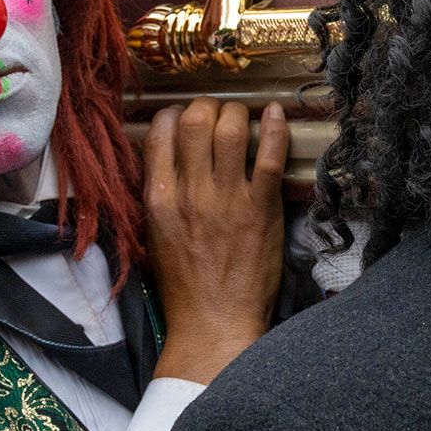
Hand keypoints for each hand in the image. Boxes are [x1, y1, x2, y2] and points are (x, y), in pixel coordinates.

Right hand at [145, 98, 289, 385]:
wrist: (213, 324)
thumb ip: (158, 197)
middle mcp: (189, 192)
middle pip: (195, 120)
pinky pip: (269, 157)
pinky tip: (275, 114)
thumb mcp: (155, 236)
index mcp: (158, 199)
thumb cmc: (184, 287)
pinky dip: (275, 128)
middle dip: (208, 106)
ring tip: (244, 118)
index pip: (160, 132)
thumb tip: (165, 161)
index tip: (186, 117)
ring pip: (231, 129)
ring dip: (238, 114)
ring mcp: (226, 199)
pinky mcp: (260, 209)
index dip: (175, 114)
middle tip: (219, 115)